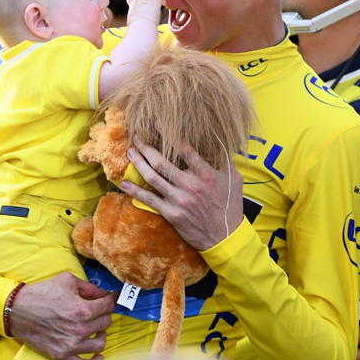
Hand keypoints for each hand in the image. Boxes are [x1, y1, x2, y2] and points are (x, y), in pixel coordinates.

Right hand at [9, 272, 115, 359]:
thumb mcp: (67, 281)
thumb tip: (106, 294)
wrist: (17, 310)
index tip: (114, 297)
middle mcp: (80, 329)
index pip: (109, 306)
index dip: (113, 299)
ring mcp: (72, 346)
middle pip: (106, 323)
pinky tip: (98, 355)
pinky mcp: (63, 356)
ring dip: (101, 335)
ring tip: (96, 330)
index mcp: (83, 310)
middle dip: (104, 314)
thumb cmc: (42, 293)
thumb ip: (90, 288)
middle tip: (98, 311)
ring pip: (100, 343)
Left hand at [121, 137, 243, 250]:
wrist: (225, 235)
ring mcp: (179, 200)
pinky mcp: (171, 214)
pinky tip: (125, 183)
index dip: (167, 133)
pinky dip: (135, 191)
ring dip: (138, 163)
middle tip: (136, 137)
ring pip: (152, 177)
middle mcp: (190, 184)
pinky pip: (149, 200)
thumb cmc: (229, 205)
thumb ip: (225, 159)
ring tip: (130, 152)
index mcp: (205, 173)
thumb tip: (220, 140)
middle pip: (161, 161)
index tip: (156, 123)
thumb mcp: (234, 179)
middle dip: (146, 147)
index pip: (183, 148)